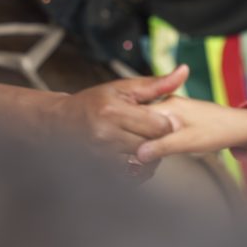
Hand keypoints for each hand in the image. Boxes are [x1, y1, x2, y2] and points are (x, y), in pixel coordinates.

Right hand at [53, 65, 188, 157]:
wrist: (61, 122)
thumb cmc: (96, 102)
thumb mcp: (124, 88)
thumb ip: (157, 84)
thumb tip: (185, 71)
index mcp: (114, 111)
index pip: (158, 125)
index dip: (168, 124)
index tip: (166, 121)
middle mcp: (106, 135)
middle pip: (152, 145)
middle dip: (160, 140)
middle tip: (158, 133)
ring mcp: (102, 155)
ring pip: (143, 163)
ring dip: (150, 156)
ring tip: (146, 144)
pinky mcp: (100, 170)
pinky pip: (131, 176)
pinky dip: (139, 169)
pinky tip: (137, 158)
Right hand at [135, 96, 246, 164]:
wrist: (238, 126)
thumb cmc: (217, 131)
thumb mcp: (188, 142)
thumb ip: (163, 146)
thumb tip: (139, 153)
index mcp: (168, 106)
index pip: (138, 116)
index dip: (133, 134)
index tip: (131, 151)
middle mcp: (167, 104)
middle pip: (141, 121)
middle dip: (138, 138)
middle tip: (139, 157)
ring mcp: (172, 110)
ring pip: (148, 125)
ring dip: (147, 140)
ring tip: (147, 157)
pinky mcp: (176, 117)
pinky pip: (157, 127)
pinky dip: (155, 139)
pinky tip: (156, 151)